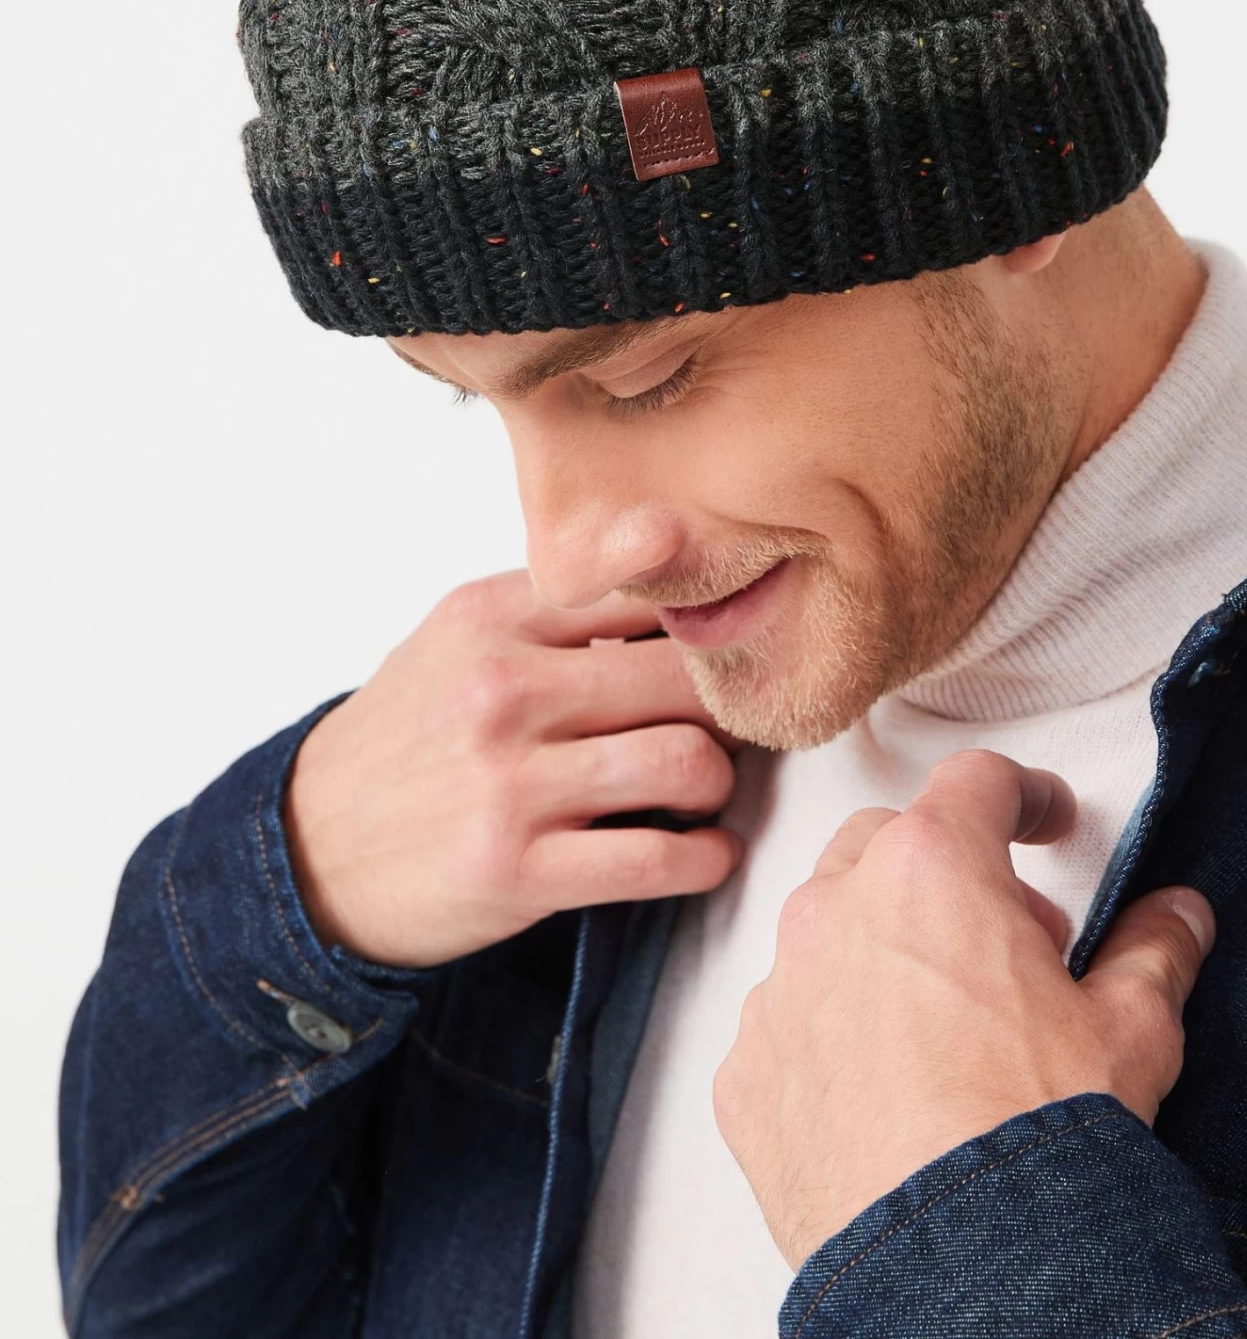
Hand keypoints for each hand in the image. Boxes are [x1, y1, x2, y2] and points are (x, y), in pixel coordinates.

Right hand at [283, 568, 741, 966]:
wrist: (309, 848)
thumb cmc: (411, 736)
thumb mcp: (460, 639)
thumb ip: (558, 605)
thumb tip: (679, 572)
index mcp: (492, 617)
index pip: (642, 588)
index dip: (710, 615)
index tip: (739, 637)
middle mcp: (502, 690)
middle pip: (685, 676)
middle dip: (731, 703)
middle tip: (740, 721)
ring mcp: (509, 783)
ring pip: (685, 762)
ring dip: (718, 782)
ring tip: (705, 786)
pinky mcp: (517, 871)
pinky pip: (656, 859)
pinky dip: (703, 858)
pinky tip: (702, 850)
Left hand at [713, 748, 1213, 1268]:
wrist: (966, 1269)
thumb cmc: (1043, 1133)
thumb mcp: (1131, 1029)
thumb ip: (1153, 950)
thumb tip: (1179, 915)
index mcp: (931, 869)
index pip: (976, 783)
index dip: (1023, 795)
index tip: (1048, 822)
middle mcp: (835, 909)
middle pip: (888, 845)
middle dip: (947, 876)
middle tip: (1011, 946)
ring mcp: (778, 993)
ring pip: (827, 934)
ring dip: (882, 956)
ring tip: (947, 1032)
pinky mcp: (743, 1076)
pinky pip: (788, 1026)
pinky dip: (831, 1040)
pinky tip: (887, 1096)